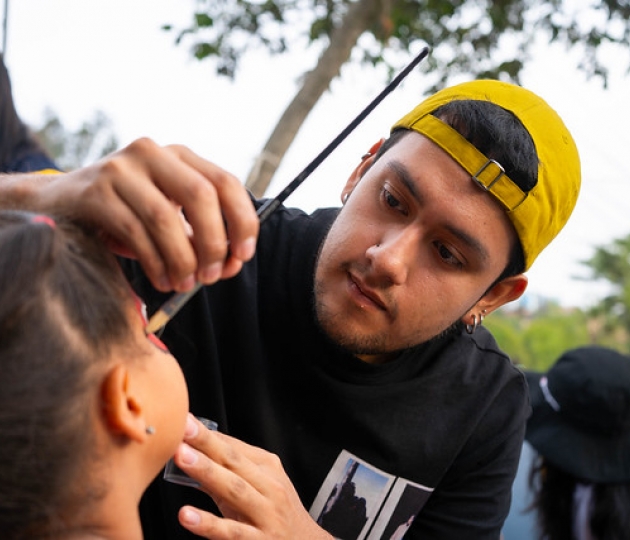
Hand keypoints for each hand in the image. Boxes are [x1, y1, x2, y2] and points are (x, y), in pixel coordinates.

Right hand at [38, 138, 258, 290]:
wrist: (61, 202)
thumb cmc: (126, 211)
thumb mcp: (168, 209)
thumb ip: (200, 230)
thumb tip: (230, 263)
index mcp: (179, 156)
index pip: (226, 182)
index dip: (242, 221)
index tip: (243, 255)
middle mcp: (153, 153)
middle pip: (201, 195)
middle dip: (213, 243)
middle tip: (213, 276)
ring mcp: (121, 169)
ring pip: (166, 218)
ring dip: (182, 259)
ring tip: (185, 285)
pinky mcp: (95, 191)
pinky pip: (136, 233)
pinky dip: (155, 263)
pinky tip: (162, 280)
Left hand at [173, 414, 332, 539]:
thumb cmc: (277, 513)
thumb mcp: (261, 487)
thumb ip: (230, 472)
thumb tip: (196, 454)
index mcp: (268, 468)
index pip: (234, 447)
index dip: (208, 435)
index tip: (185, 421)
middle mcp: (270, 486)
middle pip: (234, 461)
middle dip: (207, 443)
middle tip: (183, 428)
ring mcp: (266, 513)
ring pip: (234, 489)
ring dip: (207, 472)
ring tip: (182, 458)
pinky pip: (231, 531)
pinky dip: (208, 523)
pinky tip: (187, 515)